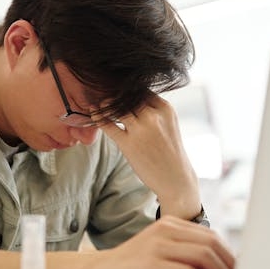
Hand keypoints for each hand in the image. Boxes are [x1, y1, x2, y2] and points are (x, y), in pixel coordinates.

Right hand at [85, 215, 234, 268]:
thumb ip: (185, 252)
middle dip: (228, 265)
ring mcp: (157, 246)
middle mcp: (165, 230)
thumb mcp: (161, 251)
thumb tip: (220, 263)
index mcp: (170, 225)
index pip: (210, 237)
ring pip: (203, 255)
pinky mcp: (151, 264)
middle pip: (210, 244)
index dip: (229, 255)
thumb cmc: (134, 267)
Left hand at [95, 93, 200, 218]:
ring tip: (99, 104)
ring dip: (105, 104)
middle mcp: (153, 116)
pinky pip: (108, 124)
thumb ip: (153, 109)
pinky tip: (93, 114)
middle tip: (102, 92)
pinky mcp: (128, 144)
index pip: (140, 89)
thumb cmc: (169, 151)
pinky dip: (98, 117)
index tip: (117, 89)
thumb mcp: (168, 124)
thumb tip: (130, 97)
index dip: (127, 89)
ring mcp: (141, 129)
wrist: (175, 179)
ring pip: (116, 106)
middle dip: (114, 94)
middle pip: (127, 95)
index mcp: (165, 108)